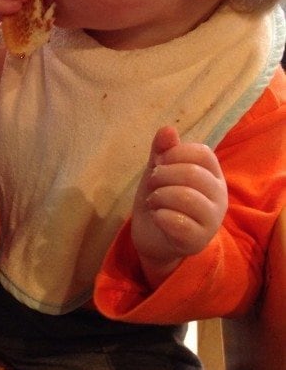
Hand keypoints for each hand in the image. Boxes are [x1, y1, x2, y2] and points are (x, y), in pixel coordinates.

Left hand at [131, 126, 227, 286]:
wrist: (154, 238)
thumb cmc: (161, 199)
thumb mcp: (159, 170)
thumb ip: (163, 150)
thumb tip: (168, 129)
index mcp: (212, 174)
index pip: (202, 152)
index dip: (174, 154)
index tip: (159, 163)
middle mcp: (218, 195)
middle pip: (192, 173)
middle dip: (161, 175)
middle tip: (152, 184)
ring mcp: (212, 219)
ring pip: (186, 197)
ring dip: (159, 196)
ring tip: (153, 201)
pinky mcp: (199, 240)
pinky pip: (178, 222)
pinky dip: (160, 215)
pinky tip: (157, 217)